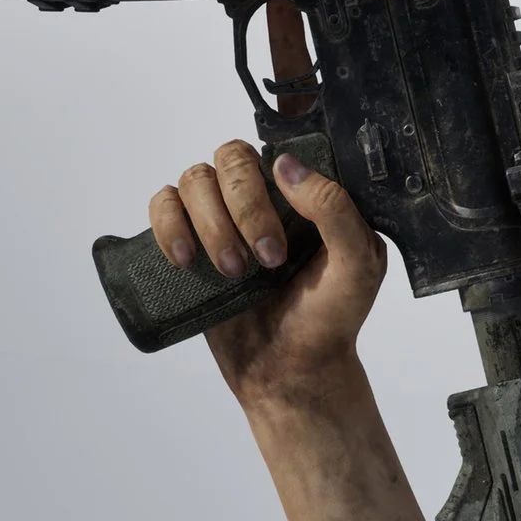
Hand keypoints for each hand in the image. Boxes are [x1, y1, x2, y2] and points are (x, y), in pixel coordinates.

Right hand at [149, 140, 389, 405]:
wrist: (290, 371)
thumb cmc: (331, 318)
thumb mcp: (358, 264)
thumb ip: (334, 210)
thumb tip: (284, 164)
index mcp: (310, 194)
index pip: (281, 149)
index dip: (276, 177)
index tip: (288, 225)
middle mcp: (265, 196)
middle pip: (231, 158)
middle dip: (243, 207)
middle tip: (266, 258)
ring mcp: (224, 217)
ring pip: (194, 179)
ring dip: (209, 222)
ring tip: (233, 271)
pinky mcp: (190, 241)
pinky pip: (162, 205)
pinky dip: (167, 225)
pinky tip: (187, 260)